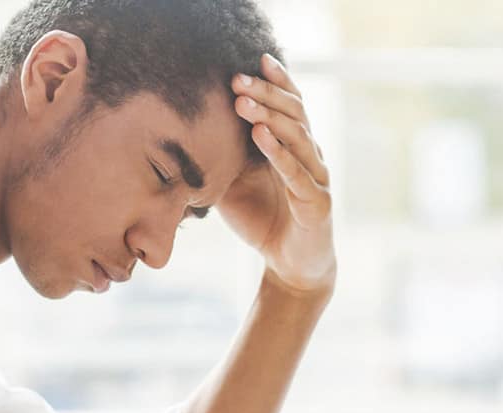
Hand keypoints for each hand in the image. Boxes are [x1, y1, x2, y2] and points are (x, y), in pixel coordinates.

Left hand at [218, 53, 335, 294]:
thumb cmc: (262, 218)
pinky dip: (279, 154)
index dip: (278, 81)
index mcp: (294, 146)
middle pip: (294, 114)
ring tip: (243, 103)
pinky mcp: (317, 204)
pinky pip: (298, 174)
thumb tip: (185, 131)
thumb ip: (222, 156)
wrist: (289, 265)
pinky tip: (260, 137)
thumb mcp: (233, 181)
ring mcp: (316, 178)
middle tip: (237, 78)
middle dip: (265, 94)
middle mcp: (310, 155)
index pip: (290, 105)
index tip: (256, 57)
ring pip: (298, 138)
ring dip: (269, 117)